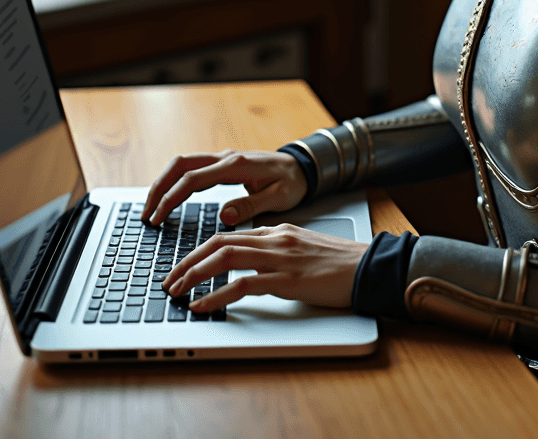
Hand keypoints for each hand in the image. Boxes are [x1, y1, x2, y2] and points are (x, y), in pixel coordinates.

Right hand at [141, 149, 307, 226]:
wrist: (302, 166)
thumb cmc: (293, 182)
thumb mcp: (280, 198)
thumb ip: (252, 206)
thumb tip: (225, 215)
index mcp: (237, 166)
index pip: (194, 180)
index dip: (172, 198)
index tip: (157, 218)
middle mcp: (226, 158)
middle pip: (180, 166)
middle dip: (159, 188)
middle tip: (146, 215)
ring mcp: (222, 159)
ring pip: (182, 164)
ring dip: (163, 184)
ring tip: (151, 209)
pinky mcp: (222, 164)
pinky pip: (191, 169)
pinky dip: (175, 182)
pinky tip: (168, 198)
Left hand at [162, 223, 368, 310]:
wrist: (368, 266)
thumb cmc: (338, 262)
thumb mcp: (301, 247)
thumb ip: (275, 249)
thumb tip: (250, 260)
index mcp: (276, 231)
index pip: (228, 235)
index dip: (199, 251)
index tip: (182, 266)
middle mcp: (274, 239)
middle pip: (219, 243)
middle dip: (188, 261)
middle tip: (169, 279)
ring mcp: (280, 258)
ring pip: (225, 258)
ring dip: (194, 275)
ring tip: (177, 291)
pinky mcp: (288, 280)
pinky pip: (243, 285)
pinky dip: (217, 295)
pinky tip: (203, 305)